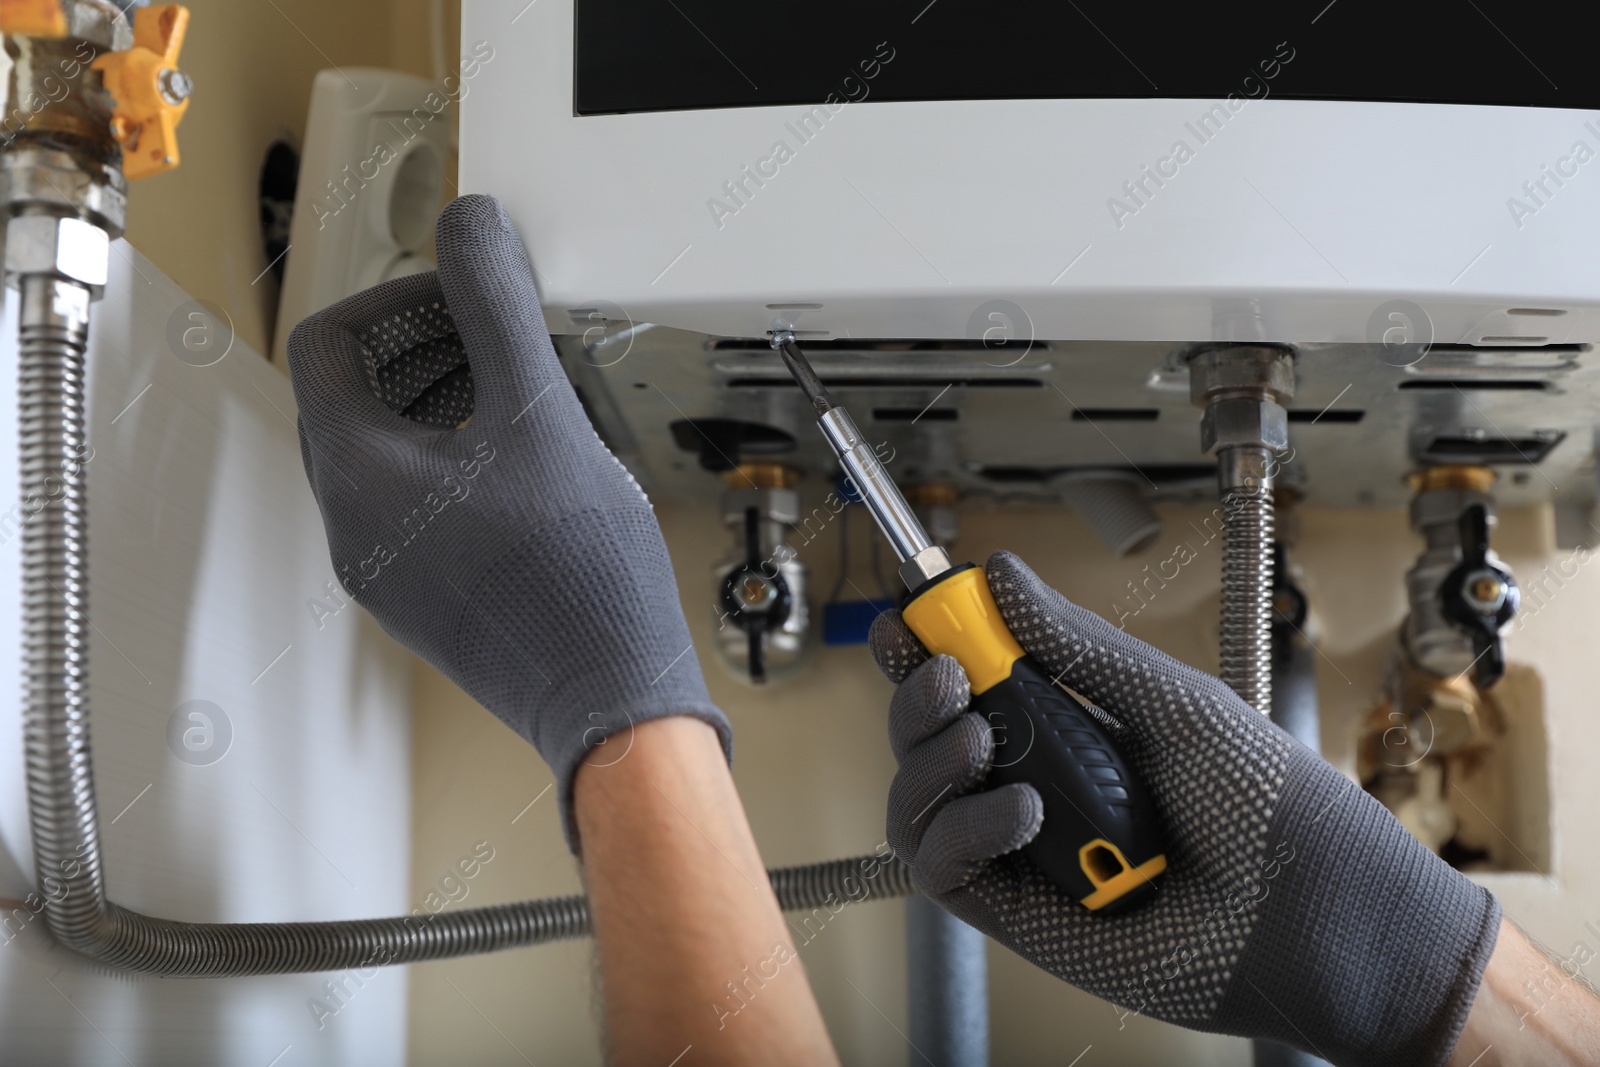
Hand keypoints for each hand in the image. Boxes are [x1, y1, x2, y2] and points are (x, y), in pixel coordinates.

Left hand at [288, 194, 729, 846]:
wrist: (613, 700)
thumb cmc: (576, 580)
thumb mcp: (540, 415)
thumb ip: (497, 309)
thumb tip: (472, 228)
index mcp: (356, 477)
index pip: (326, 345)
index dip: (392, 299)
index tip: (461, 296)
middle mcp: (354, 528)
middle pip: (353, 396)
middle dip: (423, 344)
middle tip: (495, 331)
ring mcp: (388, 571)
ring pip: (388, 450)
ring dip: (442, 397)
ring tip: (520, 388)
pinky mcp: (428, 598)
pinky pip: (418, 502)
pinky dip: (459, 457)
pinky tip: (532, 460)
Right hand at [870, 551, 1499, 1066]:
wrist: (1318, 914)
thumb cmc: (1268, 805)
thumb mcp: (1172, 702)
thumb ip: (1079, 646)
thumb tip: (1003, 575)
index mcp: (1070, 727)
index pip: (972, 683)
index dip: (927, 649)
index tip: (905, 618)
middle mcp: (1035, 785)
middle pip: (927, 739)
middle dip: (918, 698)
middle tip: (950, 675)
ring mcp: (1023, 852)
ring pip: (917, 805)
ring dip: (930, 761)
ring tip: (981, 742)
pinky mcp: (1020, 914)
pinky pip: (943, 869)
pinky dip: (961, 829)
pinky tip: (1020, 811)